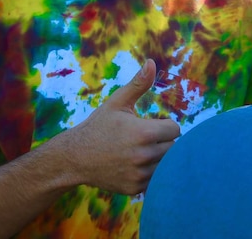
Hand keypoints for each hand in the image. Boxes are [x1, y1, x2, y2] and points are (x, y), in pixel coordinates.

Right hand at [61, 59, 180, 194]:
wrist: (75, 158)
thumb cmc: (99, 126)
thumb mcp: (117, 103)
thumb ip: (138, 84)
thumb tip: (152, 63)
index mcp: (144, 133)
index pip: (176, 129)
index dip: (165, 125)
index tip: (152, 125)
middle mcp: (144, 156)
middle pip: (174, 148)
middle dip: (164, 141)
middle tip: (145, 139)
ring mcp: (139, 174)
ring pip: (167, 165)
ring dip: (159, 158)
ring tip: (141, 151)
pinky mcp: (135, 188)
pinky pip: (156, 179)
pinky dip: (150, 173)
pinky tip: (135, 165)